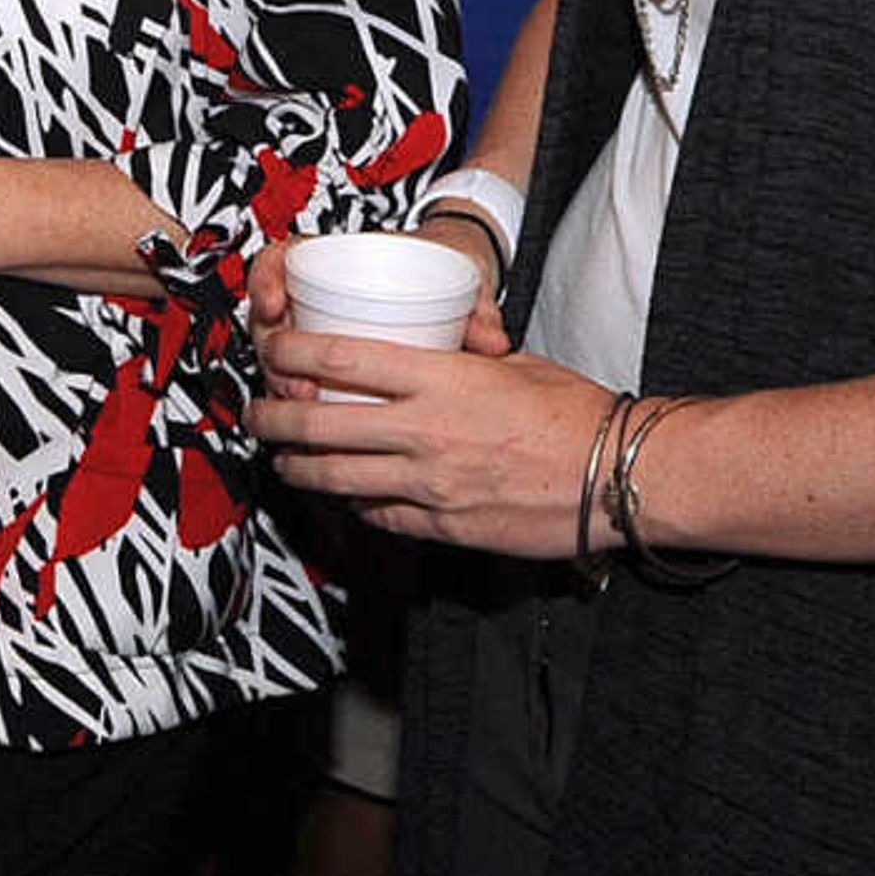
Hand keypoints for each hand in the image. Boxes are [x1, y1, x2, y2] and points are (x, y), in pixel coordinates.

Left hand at [242, 233, 609, 557]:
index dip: (291, 354)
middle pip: (320, 426)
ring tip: (281, 461)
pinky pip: (380, 515)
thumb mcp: (510, 364)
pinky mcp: (445, 526)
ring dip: (298, 469)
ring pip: (337, 478)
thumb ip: (458, 362)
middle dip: (272, 420)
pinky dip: (353, 504)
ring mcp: (431, 484)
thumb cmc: (574, 411)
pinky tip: (344, 497)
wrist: (620, 474)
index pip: (340, 360)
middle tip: (254, 414)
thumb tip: (425, 352)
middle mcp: (425, 432)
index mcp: (440, 379)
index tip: (271, 349)